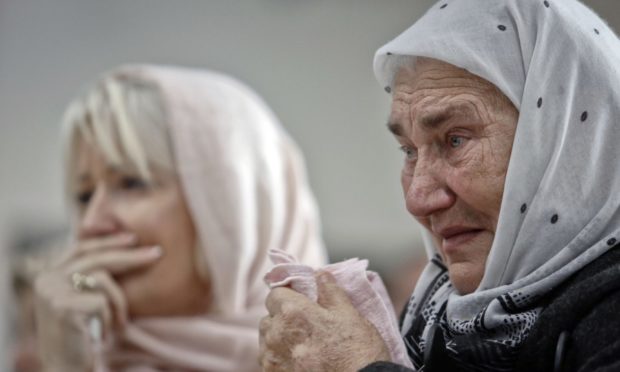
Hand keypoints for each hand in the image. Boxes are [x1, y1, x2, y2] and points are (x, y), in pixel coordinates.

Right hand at [33, 233, 161, 371]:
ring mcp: (50, 292)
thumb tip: (125, 244)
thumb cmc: (83, 338)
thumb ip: (92, 276)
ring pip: (101, 278)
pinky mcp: (60, 307)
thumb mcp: (84, 301)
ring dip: (118, 302)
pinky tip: (101, 336)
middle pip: (95, 258)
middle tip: (157, 254)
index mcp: (48, 275)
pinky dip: (109, 318)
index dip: (108, 241)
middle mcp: (45, 279)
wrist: (66, 371)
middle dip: (130, 256)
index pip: (81, 248)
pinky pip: (100, 302)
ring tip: (118, 324)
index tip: (134, 239)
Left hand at [259, 271, 390, 371]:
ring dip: (280, 338)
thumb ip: (331, 291)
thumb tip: (320, 275)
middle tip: (306, 325)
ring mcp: (272, 359)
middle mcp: (276, 334)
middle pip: (269, 317)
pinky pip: (269, 361)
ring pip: (267, 340)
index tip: (300, 300)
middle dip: (283, 317)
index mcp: (293, 312)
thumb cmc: (358, 351)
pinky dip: (280, 358)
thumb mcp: (350, 314)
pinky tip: (301, 361)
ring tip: (304, 345)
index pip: (275, 293)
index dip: (288, 295)